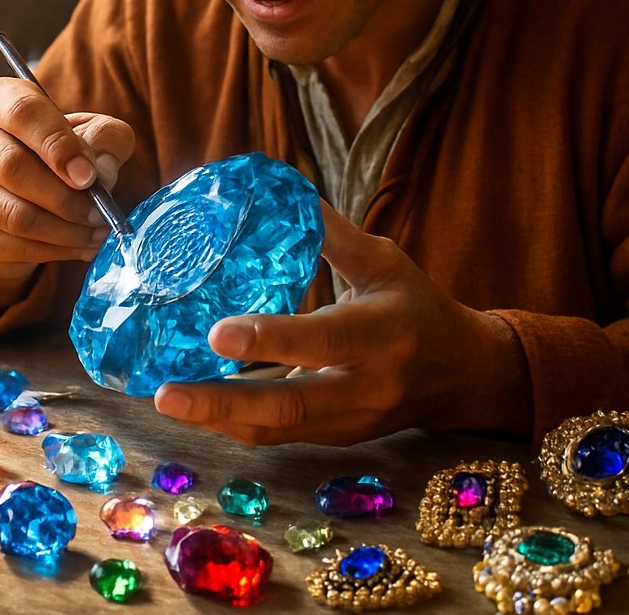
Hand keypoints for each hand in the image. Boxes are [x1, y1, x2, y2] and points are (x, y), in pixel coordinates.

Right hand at [0, 76, 134, 301]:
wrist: (23, 190)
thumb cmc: (62, 151)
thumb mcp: (95, 133)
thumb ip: (106, 140)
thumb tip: (100, 171)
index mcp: (0, 99)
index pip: (24, 114)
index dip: (58, 146)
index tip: (89, 177)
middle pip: (12, 167)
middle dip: (65, 197)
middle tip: (100, 213)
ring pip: (11, 213)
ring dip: (63, 230)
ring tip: (96, 233)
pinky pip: (9, 244)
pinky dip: (53, 251)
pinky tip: (80, 246)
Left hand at [153, 201, 530, 444]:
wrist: (462, 374)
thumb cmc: (420, 307)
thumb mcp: (385, 262)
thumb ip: (333, 234)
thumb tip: (280, 192)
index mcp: (382, 334)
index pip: (323, 341)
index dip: (271, 339)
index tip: (218, 333)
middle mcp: (366, 387)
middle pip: (289, 407)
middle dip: (222, 404)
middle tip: (165, 393)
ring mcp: (349, 422)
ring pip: (277, 430)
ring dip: (218, 419)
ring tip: (166, 399)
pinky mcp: (334, 437)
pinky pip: (279, 434)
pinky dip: (235, 422)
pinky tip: (197, 404)